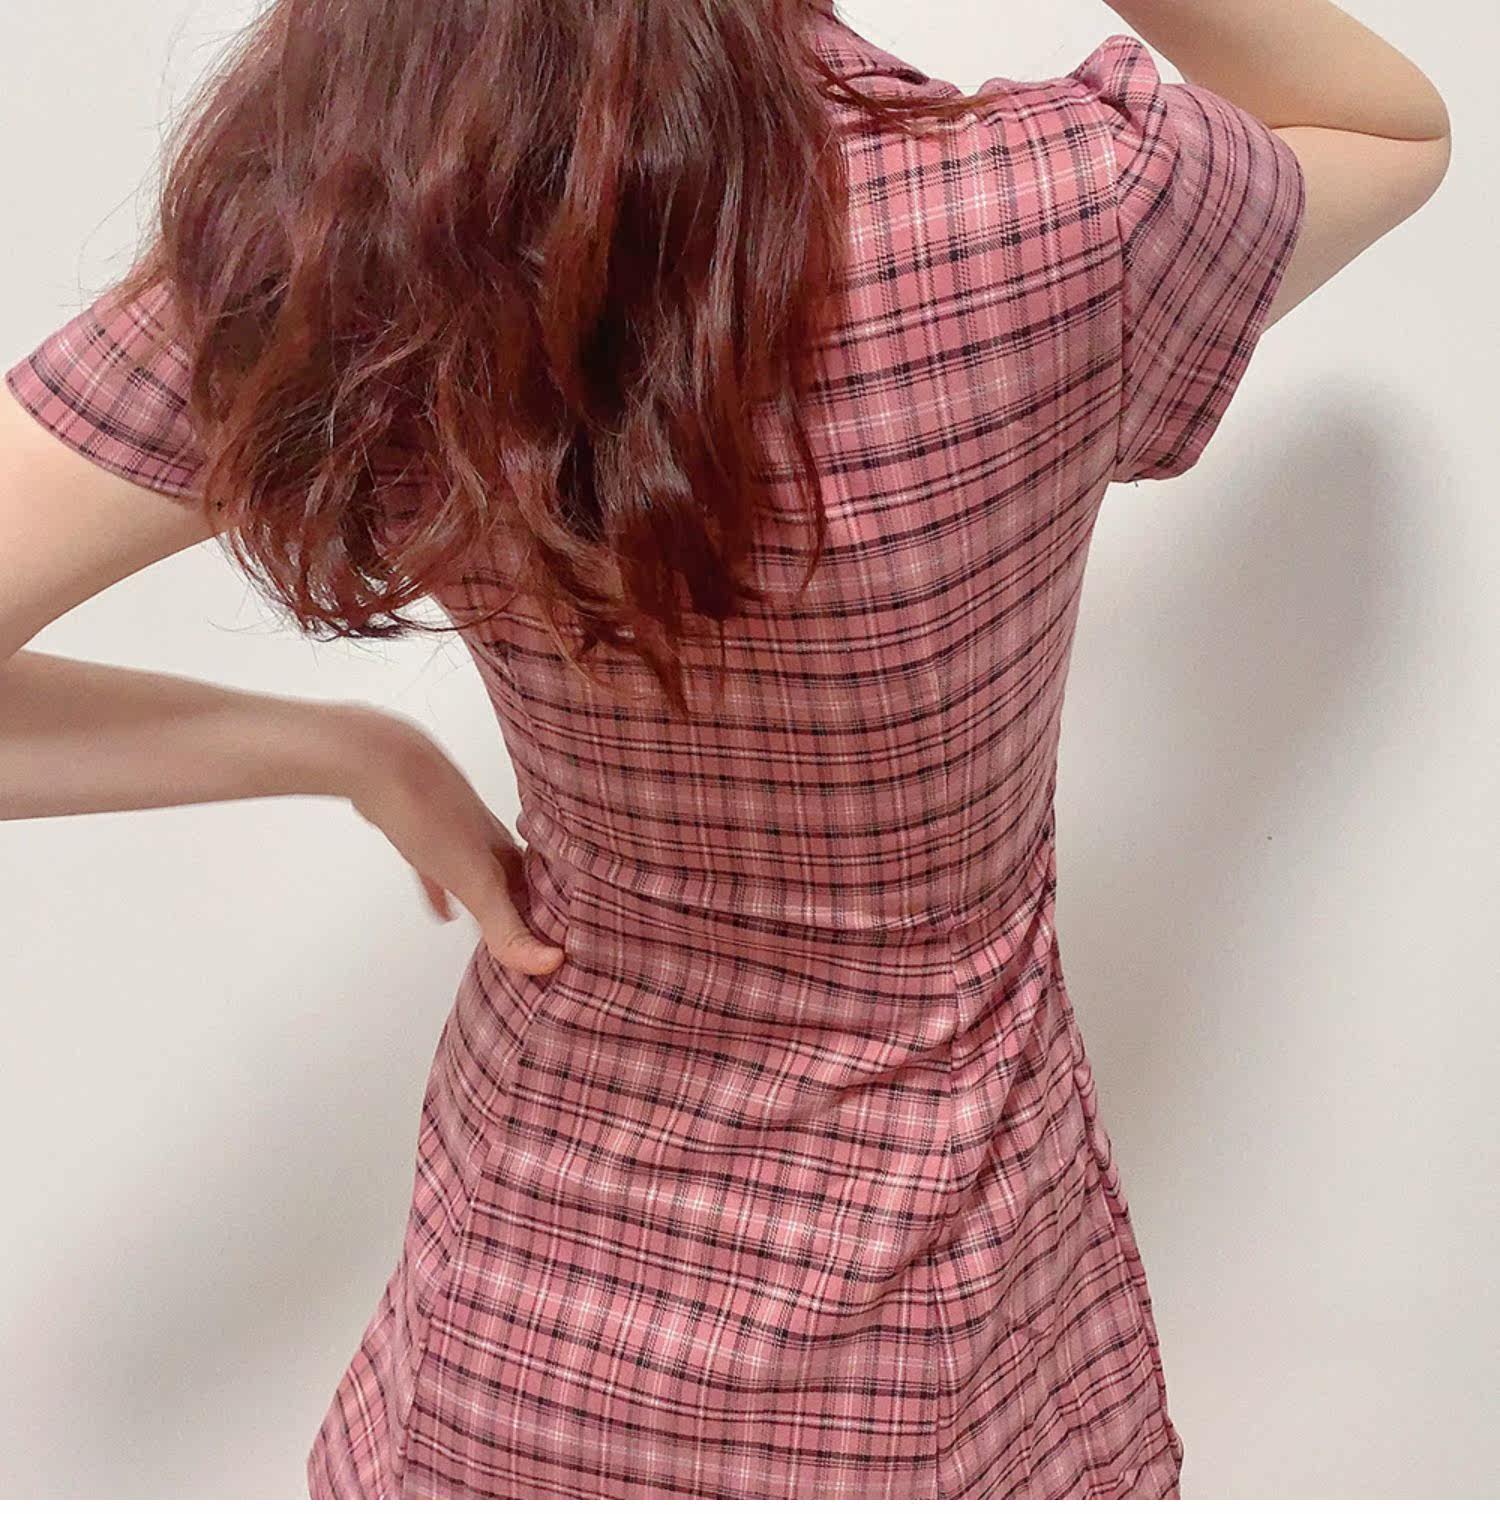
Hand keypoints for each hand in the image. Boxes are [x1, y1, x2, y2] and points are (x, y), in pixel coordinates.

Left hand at [336, 705, 564, 975]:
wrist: (382, 764)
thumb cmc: (431, 814)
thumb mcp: (476, 884)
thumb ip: (508, 928)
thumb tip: (549, 963)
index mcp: (510, 851)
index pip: (546, 892)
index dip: (558, 920)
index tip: (570, 946)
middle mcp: (489, 842)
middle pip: (517, 885)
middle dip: (529, 911)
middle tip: (542, 942)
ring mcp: (456, 835)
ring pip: (481, 877)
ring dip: (490, 903)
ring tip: (498, 932)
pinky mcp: (422, 834)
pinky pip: (440, 871)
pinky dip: (443, 892)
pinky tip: (441, 912)